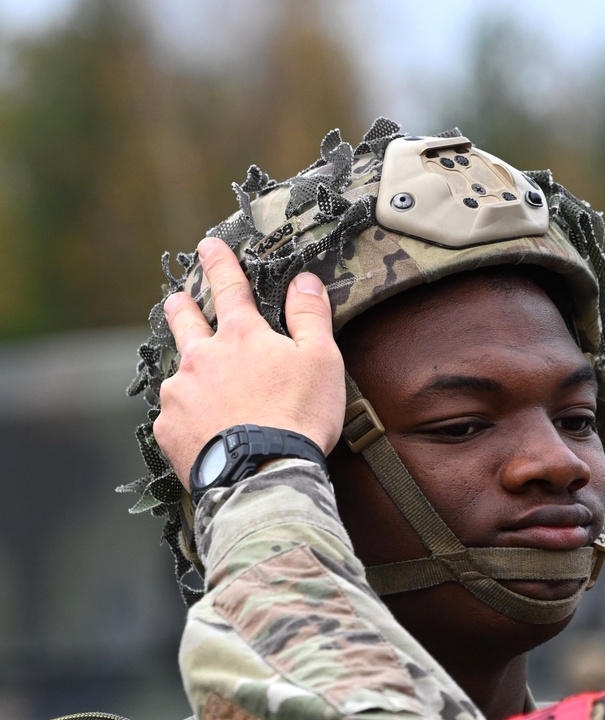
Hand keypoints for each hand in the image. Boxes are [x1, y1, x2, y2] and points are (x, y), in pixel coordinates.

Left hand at [153, 238, 345, 488]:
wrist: (263, 474)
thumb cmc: (299, 415)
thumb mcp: (321, 360)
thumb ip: (310, 316)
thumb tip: (305, 280)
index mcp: (239, 336)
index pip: (229, 287)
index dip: (219, 263)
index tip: (207, 246)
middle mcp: (201, 358)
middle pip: (185, 323)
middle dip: (181, 307)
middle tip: (176, 299)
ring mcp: (179, 394)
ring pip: (178, 375)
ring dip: (187, 374)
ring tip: (200, 389)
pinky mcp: (168, 430)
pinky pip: (174, 418)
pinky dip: (187, 419)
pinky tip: (202, 431)